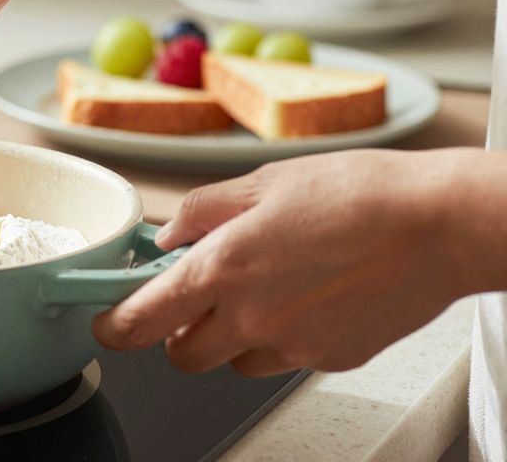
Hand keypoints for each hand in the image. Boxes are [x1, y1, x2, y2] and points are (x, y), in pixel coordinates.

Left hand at [92, 148, 497, 376]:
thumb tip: (168, 233)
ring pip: (234, 361)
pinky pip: (285, 358)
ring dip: (232, 335)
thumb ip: (202, 212)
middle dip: (177, 333)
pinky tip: (308, 295)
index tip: (106, 322)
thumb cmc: (358, 193)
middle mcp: (252, 316)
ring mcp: (293, 344)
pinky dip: (283, 335)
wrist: (437, 224)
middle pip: (182, 356)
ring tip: (267, 286)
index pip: (141, 319)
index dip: (113, 326)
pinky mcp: (330, 358)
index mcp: (223, 268)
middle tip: (195, 299)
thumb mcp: (261, 182)